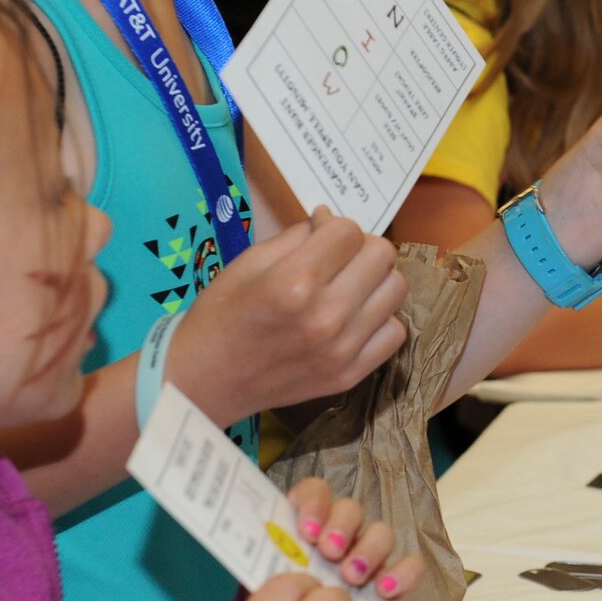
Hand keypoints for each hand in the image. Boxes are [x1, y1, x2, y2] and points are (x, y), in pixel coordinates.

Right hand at [173, 207, 406, 420]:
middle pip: (382, 255)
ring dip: (375, 279)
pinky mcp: (350, 375)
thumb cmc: (220, 314)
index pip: (349, 231)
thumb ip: (298, 236)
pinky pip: (394, 333)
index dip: (335, 226)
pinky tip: (355, 317)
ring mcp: (342, 349)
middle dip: (361, 246)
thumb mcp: (249, 262)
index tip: (321, 233)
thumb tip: (330, 221)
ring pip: (396, 289)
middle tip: (339, 256)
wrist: (204, 379)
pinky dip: (380, 319)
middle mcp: (326, 316)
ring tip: (349, 285)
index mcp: (295, 282)